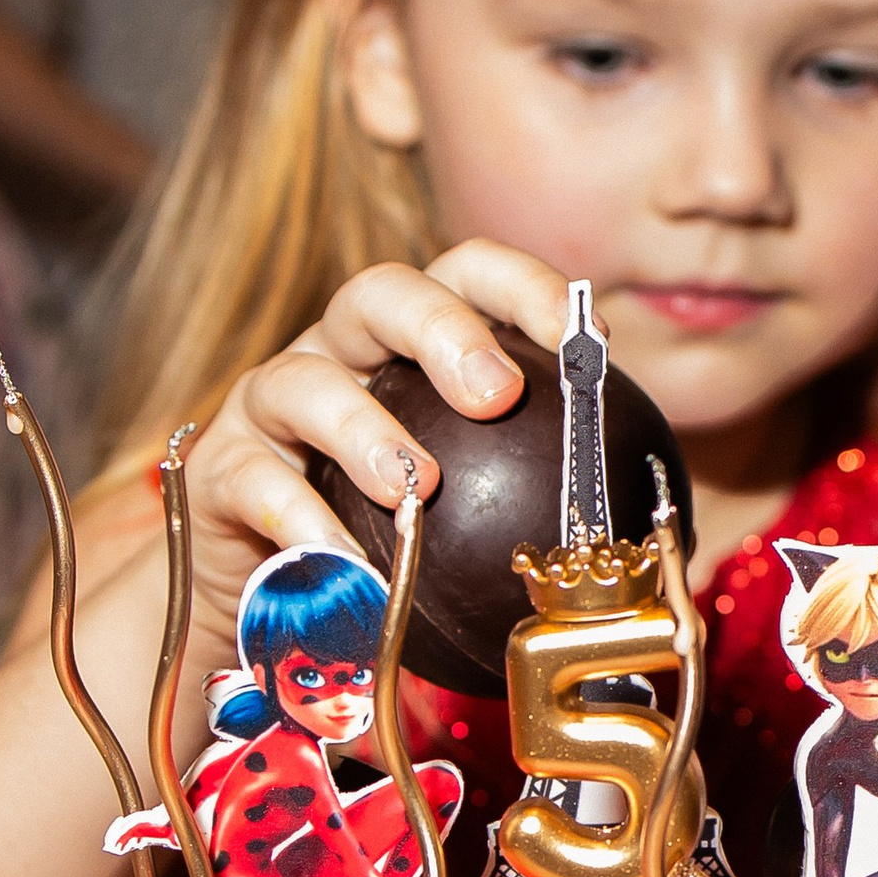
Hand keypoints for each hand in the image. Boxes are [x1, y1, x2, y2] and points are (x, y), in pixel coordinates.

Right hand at [158, 239, 571, 646]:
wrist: (265, 602)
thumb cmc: (388, 542)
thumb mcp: (469, 514)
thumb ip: (533, 500)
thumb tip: (656, 542)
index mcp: (408, 345)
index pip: (466, 273)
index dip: (526, 286)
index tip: (587, 342)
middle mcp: (336, 352)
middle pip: (380, 293)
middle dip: (443, 332)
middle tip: (496, 396)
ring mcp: (270, 405)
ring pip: (304, 379)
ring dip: (365, 428)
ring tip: (416, 487)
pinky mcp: (220, 470)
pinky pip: (255, 482)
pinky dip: (301, 521)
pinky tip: (346, 567)